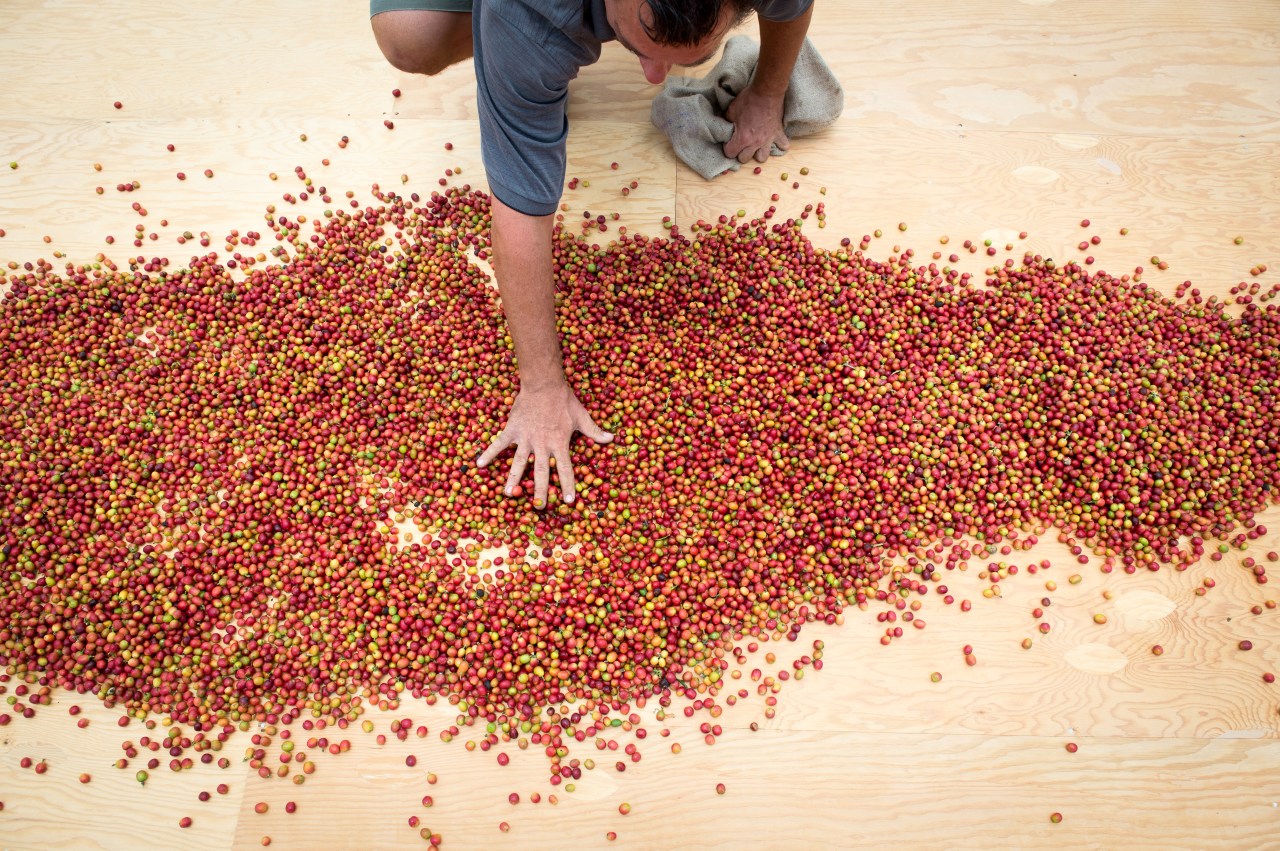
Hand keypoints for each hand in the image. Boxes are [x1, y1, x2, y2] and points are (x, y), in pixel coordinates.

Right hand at [476, 381, 612, 507]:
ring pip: (518, 463)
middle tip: (539, 507)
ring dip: (513, 479)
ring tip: (508, 494)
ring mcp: (525, 439)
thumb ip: (594, 431)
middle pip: (541, 472)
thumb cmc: (564, 400)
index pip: (565, 469)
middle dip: (540, 491)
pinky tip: (479, 465)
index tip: (568, 501)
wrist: (543, 384)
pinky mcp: (512, 430)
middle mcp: (542, 445)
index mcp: (559, 443)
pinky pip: (498, 444)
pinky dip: (489, 453)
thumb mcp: (582, 416)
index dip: (567, 486)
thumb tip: (611, 439)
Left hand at [723, 84, 788, 163]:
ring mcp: (768, 140)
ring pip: (762, 158)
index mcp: (742, 138)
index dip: (727, 148)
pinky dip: (780, 145)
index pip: (730, 153)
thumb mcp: (732, 109)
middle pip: (744, 159)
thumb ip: (728, 121)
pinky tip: (774, 141)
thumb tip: (727, 127)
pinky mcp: (778, 134)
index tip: (729, 142)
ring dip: (757, 153)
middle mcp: (755, 143)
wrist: (766, 91)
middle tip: (741, 144)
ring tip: (756, 146)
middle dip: (740, 152)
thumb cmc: (748, 100)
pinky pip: (783, 146)